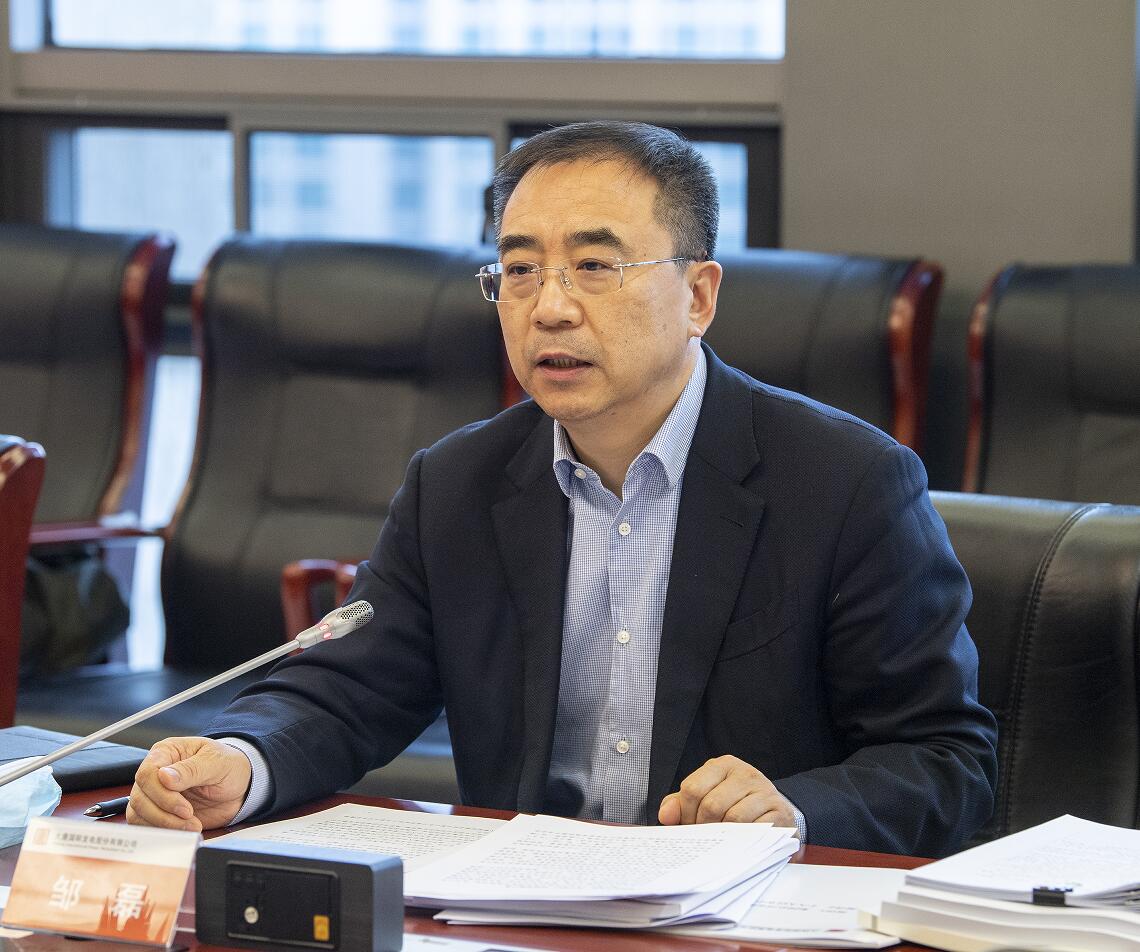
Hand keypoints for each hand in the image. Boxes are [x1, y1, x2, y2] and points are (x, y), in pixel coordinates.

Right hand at [126, 736, 251, 831]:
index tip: (185, 807)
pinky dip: (162, 830)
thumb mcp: (217, 762)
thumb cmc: (229, 766)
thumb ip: (191, 769)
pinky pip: (146, 824)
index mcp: (167, 752)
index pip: (147, 773)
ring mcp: (155, 793)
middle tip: (190, 817)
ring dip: (164, 824)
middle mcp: (156, 772)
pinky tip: (183, 830)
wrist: (241, 786)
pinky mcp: (159, 812)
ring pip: (139, 813)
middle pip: (140, 796)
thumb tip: (164, 776)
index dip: (162, 794)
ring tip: (192, 825)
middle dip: (164, 813)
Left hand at [658, 755, 797, 831]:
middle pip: (711, 805)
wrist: (774, 811)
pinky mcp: (780, 812)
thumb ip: (680, 804)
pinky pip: (755, 829)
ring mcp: (765, 791)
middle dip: (704, 827)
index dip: (685, 814)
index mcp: (723, 765)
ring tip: (723, 840)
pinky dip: (744, 840)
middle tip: (706, 837)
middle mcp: (745, 773)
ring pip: (733, 818)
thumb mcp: (706, 797)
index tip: (690, 826)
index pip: (692, 789)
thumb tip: (665, 816)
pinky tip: (741, 841)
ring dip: (724, 836)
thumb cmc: (734, 804)